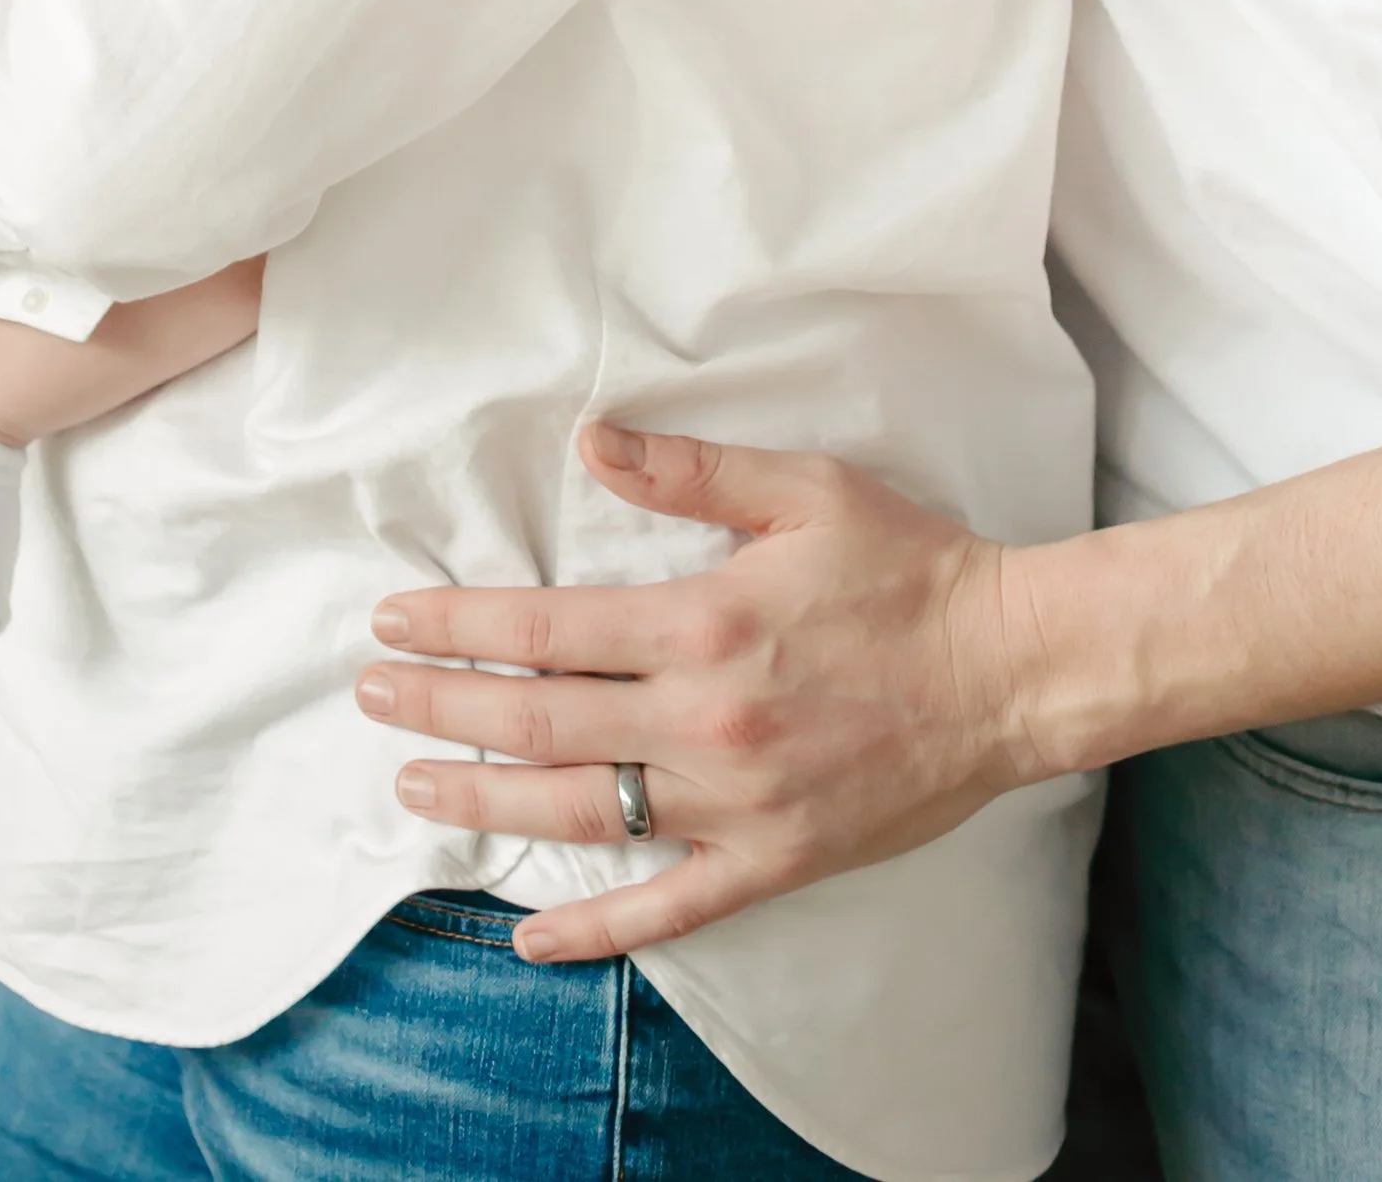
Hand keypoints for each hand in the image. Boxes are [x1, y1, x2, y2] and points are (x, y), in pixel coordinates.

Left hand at [354, 423, 1042, 960]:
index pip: (546, 627)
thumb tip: (593, 441)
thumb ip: (691, 471)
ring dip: (486, 798)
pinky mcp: (773, 861)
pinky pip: (667, 908)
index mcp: (703, 622)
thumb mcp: (803, 489)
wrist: (1010, 670)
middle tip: (371, 696)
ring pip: (580, 811)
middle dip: (443, 705)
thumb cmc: (909, 568)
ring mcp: (735, 801)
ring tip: (416, 785)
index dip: (460, 624)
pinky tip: (528, 939)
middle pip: (541, 719)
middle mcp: (705, 719)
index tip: (395, 621)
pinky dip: (592, 930)